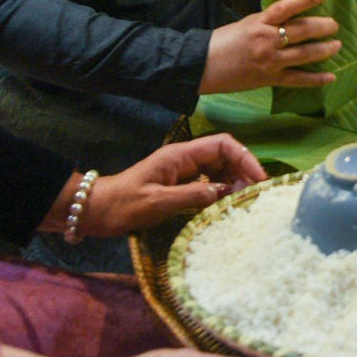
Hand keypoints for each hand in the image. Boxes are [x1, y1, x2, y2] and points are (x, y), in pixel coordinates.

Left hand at [56, 135, 267, 239]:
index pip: (221, 145)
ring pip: (218, 170)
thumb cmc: (124, 205)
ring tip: (245, 202)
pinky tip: (227, 206)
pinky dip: (221, 192)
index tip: (258, 177)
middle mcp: (184, 160)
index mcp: (180, 155)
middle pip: (224, 156)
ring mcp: (182, 173)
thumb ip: (193, 196)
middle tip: (255, 195)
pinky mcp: (179, 186)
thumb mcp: (158, 202)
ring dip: (234, 182)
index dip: (244, 156)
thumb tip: (226, 192)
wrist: (98, 211)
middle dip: (243, 171)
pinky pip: (208, 184)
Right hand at [200, 0, 340, 93]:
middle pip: (301, 31)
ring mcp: (270, 61)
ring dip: (324, 50)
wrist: (203, 65)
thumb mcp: (246, 23)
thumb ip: (268, 22)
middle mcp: (267, 40)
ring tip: (337, 45)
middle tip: (335, 25)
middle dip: (322, 27)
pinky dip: (316, 79)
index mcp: (259, 22)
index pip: (286, 7)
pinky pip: (297, 80)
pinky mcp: (270, 79)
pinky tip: (331, 77)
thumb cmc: (224, 41)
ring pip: (304, 55)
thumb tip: (291, 19)